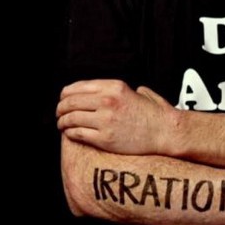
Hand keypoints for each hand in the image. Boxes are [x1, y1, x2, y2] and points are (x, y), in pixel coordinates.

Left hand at [56, 79, 178, 155]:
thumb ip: (117, 89)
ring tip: (62, 125)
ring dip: (62, 122)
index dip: (65, 94)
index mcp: (114, 86)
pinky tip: (71, 134)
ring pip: (71, 118)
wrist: (165, 132)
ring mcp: (105, 120)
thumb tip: (99, 91)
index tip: (63, 99)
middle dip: (61, 108)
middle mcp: (108, 100)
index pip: (78, 87)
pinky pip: (78, 133)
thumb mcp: (135, 91)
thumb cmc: (152, 113)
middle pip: (71, 102)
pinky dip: (70, 133)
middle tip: (59, 114)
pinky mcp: (105, 138)